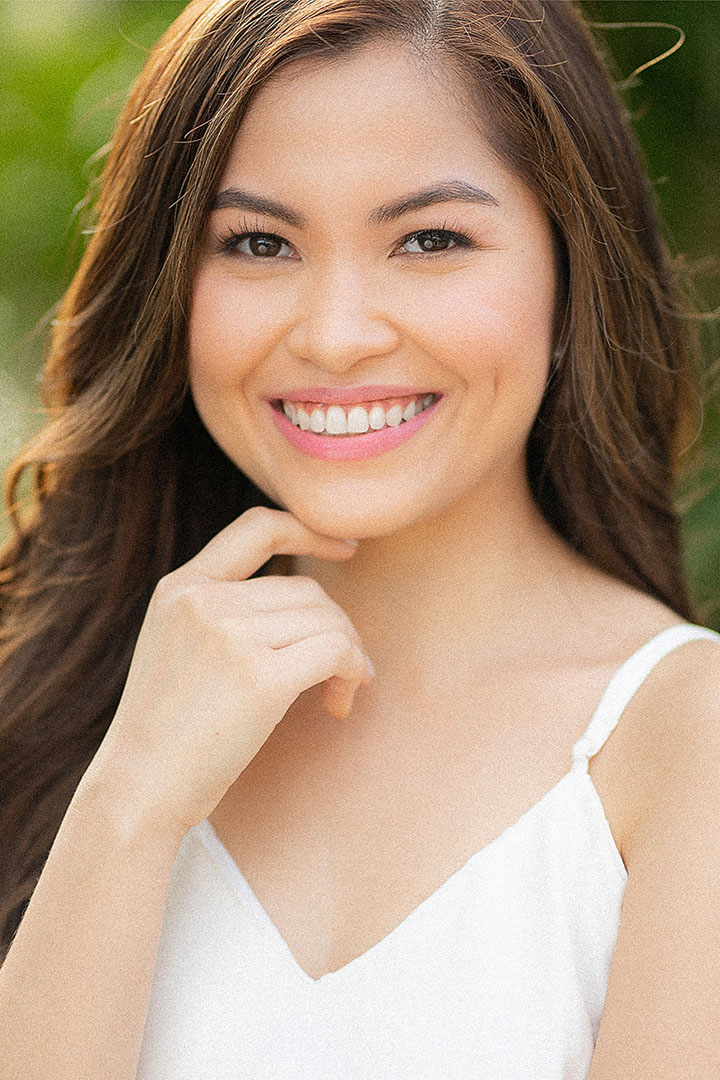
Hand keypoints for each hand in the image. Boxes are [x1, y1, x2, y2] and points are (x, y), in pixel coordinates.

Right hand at [87, 507, 372, 835]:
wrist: (138, 790)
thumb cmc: (168, 731)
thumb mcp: (176, 645)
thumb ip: (223, 612)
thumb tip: (311, 606)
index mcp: (180, 587)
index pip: (258, 527)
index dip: (311, 530)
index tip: (346, 547)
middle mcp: (203, 600)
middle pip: (308, 591)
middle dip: (337, 628)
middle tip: (342, 673)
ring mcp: (230, 636)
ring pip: (328, 621)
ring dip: (349, 657)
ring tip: (337, 695)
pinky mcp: (259, 679)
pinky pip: (337, 652)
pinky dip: (354, 671)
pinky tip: (340, 702)